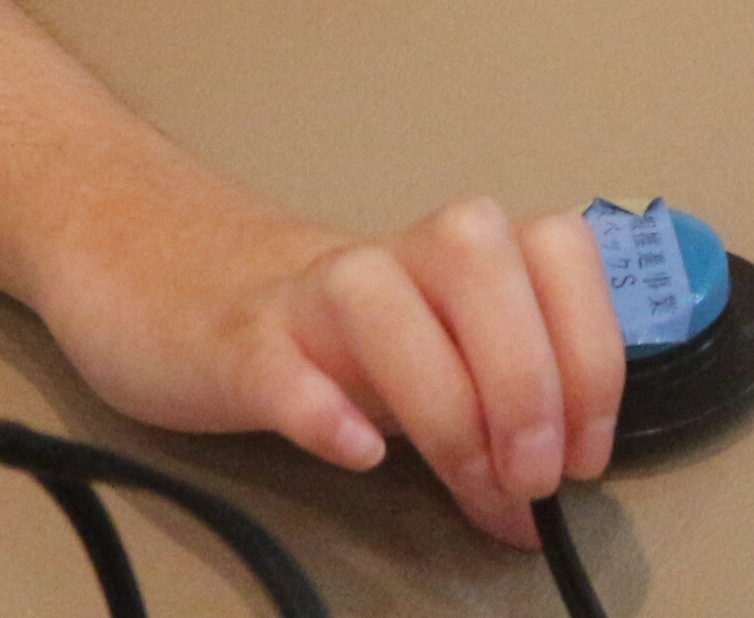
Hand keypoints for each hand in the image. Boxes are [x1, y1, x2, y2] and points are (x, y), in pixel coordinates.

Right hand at [33, 192, 623, 547]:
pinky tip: (355, 451)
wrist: (162, 279)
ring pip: (381, 296)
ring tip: (469, 482)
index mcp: (451, 258)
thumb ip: (487, 409)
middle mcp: (389, 258)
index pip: (556, 251)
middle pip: (480, 256)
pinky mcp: (232, 344)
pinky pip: (277, 362)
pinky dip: (321, 408)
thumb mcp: (421, 353)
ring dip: (445, 399)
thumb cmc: (319, 333)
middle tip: (531, 478)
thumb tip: (548, 502)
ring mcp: (304, 293)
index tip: (584, 456)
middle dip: (527, 376)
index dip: (591, 353)